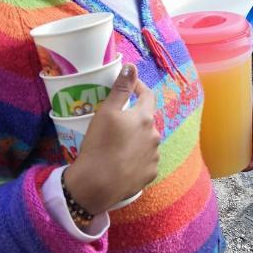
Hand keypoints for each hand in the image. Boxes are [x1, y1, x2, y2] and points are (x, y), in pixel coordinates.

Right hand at [63, 64, 159, 213]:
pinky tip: (122, 161)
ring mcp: (154, 156)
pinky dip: (137, 157)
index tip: (128, 87)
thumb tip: (131, 67)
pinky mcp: (150, 174)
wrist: (97, 185)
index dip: (138, 88)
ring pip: (146, 141)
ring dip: (136, 138)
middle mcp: (155, 136)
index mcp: (145, 118)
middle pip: (146, 120)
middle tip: (116, 121)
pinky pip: (145, 160)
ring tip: (117, 144)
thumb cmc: (100, 144)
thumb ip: (121, 88)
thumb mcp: (106, 112)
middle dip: (134, 117)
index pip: (147, 95)